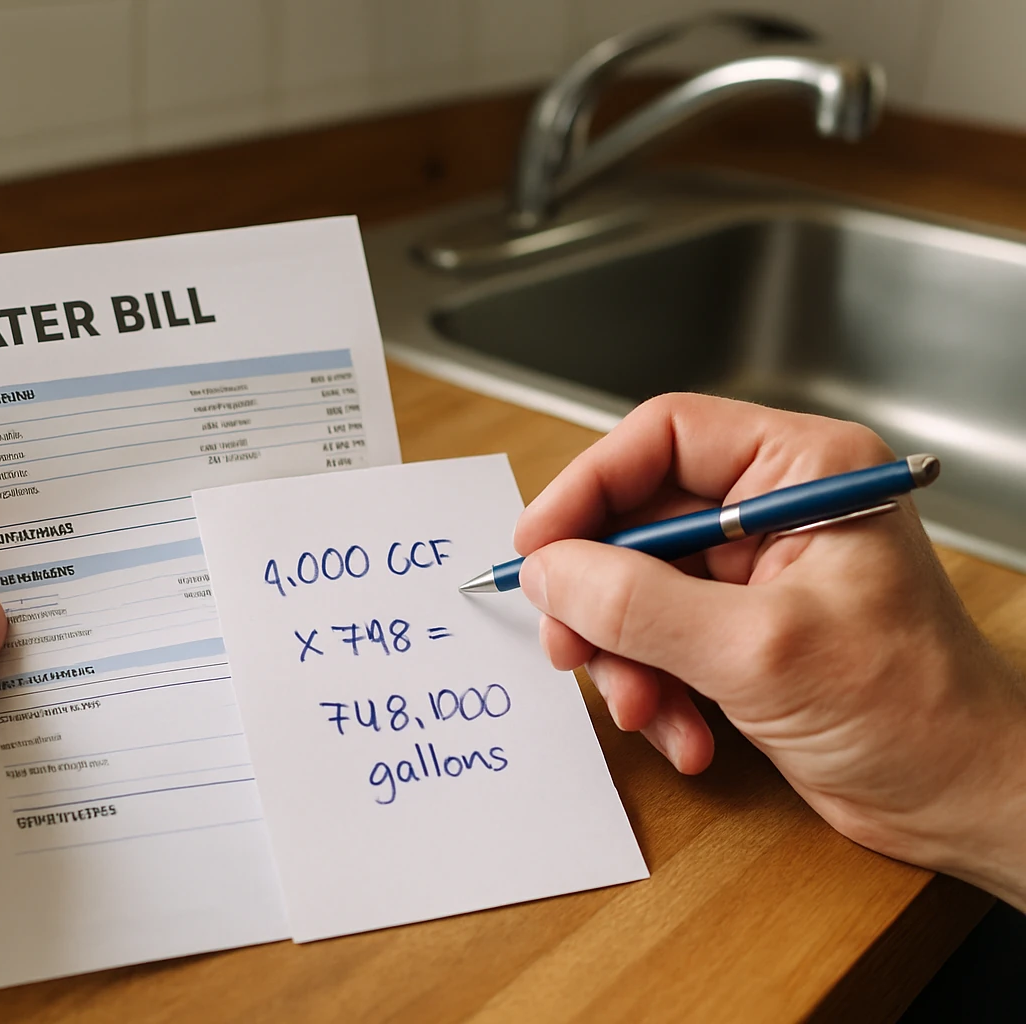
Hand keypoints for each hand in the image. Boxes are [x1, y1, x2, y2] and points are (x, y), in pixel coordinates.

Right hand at [514, 394, 1025, 907]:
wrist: (964, 803)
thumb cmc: (912, 712)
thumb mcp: (757, 650)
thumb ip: (639, 605)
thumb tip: (547, 571)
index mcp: (801, 472)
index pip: (662, 440)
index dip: (588, 487)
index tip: (536, 546)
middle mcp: (772, 510)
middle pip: (635, 521)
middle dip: (599, 597)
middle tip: (572, 647)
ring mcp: (754, 575)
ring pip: (633, 590)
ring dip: (624, 658)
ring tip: (646, 711)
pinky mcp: (739, 633)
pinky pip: (656, 642)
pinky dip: (655, 690)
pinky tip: (685, 736)